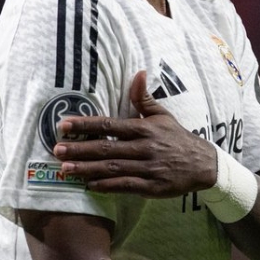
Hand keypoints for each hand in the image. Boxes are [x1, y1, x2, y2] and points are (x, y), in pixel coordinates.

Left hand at [53, 71, 216, 197]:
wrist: (203, 164)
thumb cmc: (176, 137)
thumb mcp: (162, 115)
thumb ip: (144, 98)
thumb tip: (138, 72)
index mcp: (143, 128)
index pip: (109, 125)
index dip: (85, 125)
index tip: (64, 125)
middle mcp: (143, 147)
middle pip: (106, 148)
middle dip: (80, 149)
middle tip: (56, 149)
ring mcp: (147, 168)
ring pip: (112, 168)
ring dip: (86, 169)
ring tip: (65, 169)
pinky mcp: (151, 187)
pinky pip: (124, 186)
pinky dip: (106, 186)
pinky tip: (88, 185)